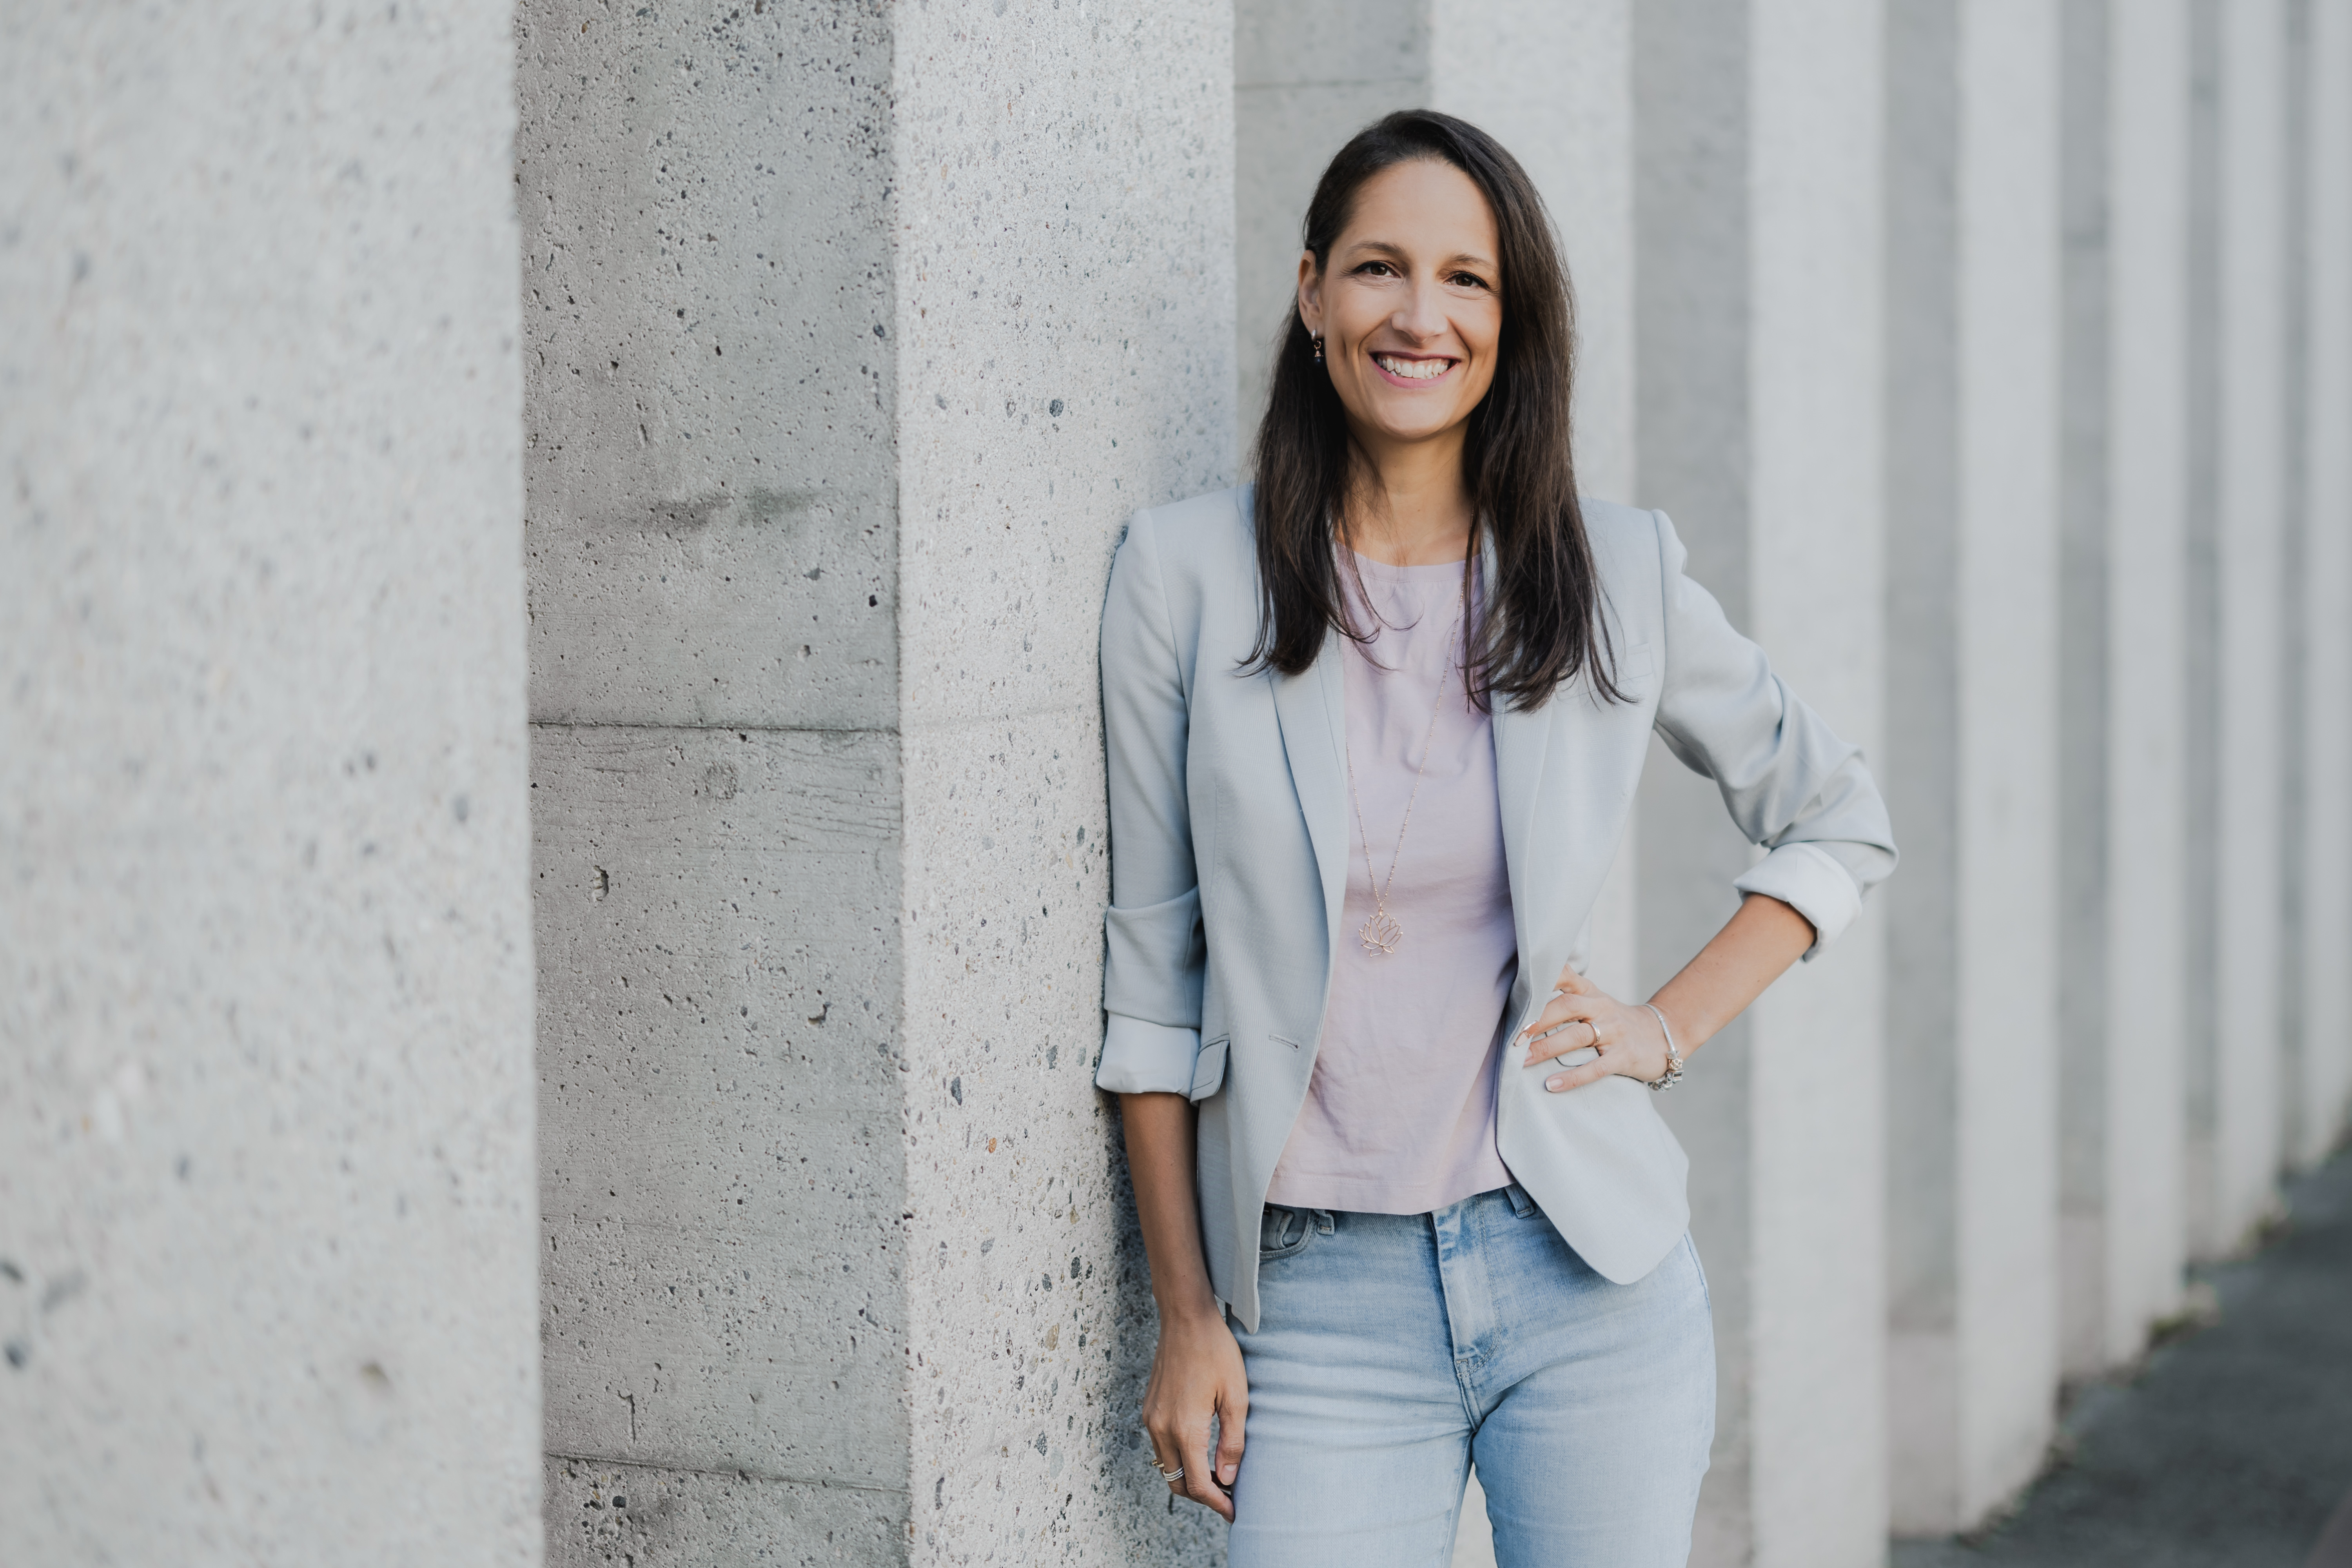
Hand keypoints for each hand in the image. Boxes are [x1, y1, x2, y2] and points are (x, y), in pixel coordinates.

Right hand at [1140, 1307, 1247, 1519]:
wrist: (1186, 1318)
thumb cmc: (1216, 1352)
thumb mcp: (1236, 1397)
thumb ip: (1232, 1442)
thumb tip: (1227, 1478)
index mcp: (1184, 1429)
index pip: (1197, 1485)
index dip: (1216, 1503)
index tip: (1234, 1512)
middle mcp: (1161, 1428)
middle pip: (1177, 1483)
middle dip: (1202, 1495)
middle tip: (1228, 1496)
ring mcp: (1151, 1418)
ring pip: (1166, 1466)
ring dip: (1189, 1477)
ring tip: (1217, 1474)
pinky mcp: (1150, 1408)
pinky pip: (1160, 1446)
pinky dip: (1179, 1458)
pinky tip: (1200, 1450)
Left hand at [1517, 962, 1671, 1091]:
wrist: (1662, 1035)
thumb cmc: (1614, 1021)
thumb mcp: (1594, 1001)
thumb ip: (1565, 997)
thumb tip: (1520, 1004)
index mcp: (1591, 992)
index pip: (1567, 976)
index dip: (1544, 978)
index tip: (1520, 987)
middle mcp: (1601, 1007)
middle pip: (1567, 1006)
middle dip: (1538, 1019)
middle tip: (1514, 1035)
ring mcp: (1615, 1031)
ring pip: (1579, 1036)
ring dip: (1548, 1048)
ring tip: (1523, 1060)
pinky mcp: (1624, 1056)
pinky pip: (1596, 1067)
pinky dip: (1573, 1077)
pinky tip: (1552, 1084)